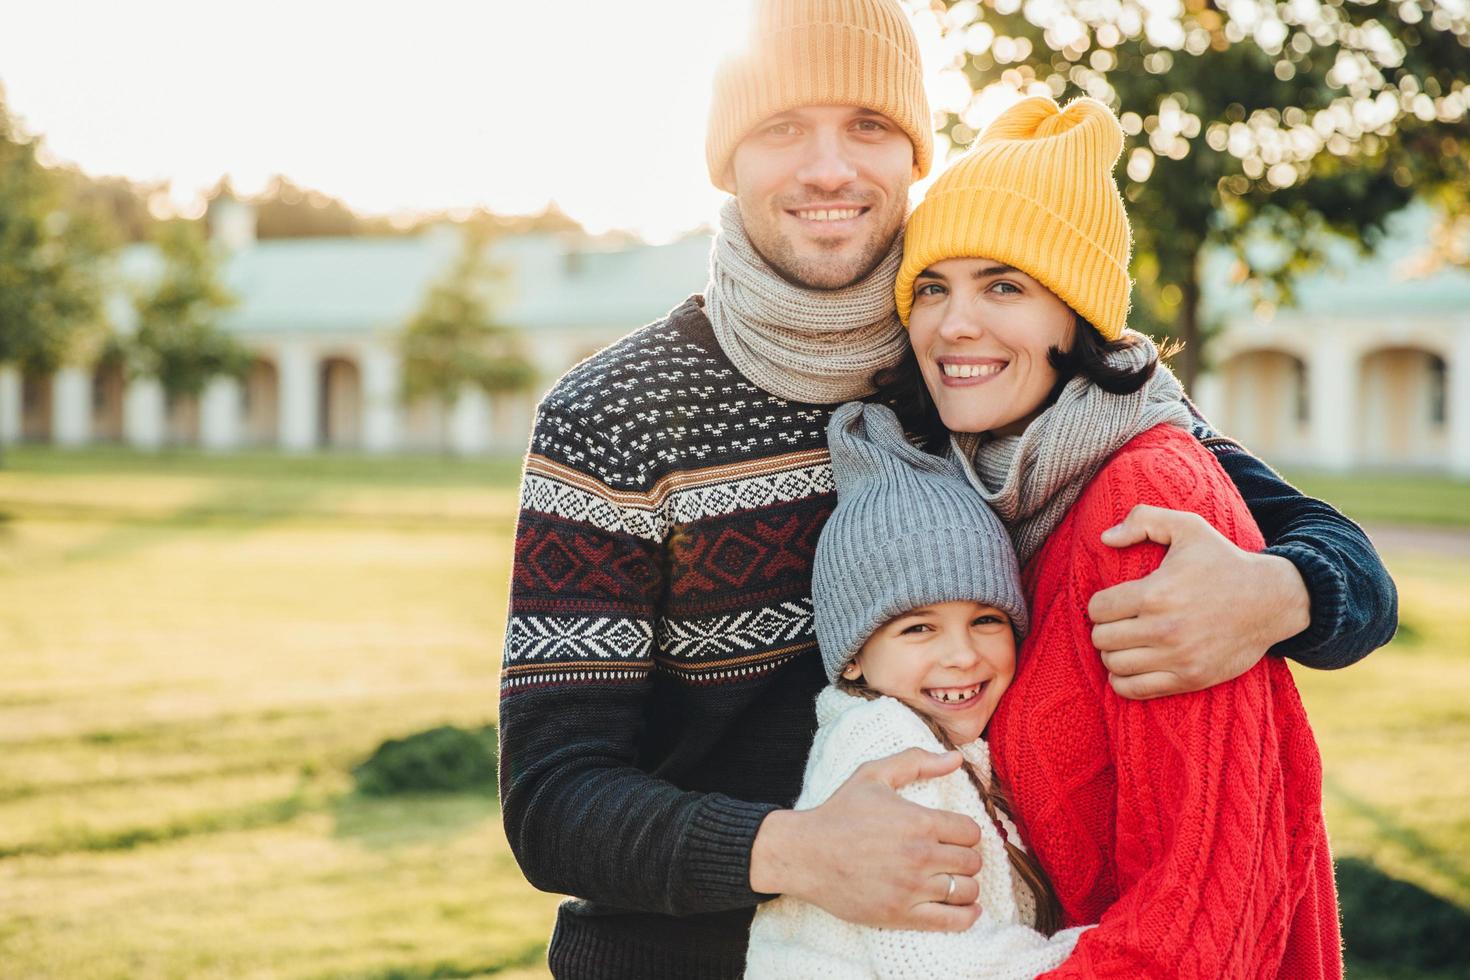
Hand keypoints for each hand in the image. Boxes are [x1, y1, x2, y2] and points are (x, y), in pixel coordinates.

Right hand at [749, 747, 983, 930]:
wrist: (804, 854)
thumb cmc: (838, 812)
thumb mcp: (873, 775)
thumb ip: (916, 762)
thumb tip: (956, 758)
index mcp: (919, 822)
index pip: (971, 831)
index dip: (966, 832)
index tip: (955, 834)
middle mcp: (921, 856)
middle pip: (972, 861)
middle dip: (967, 857)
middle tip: (953, 857)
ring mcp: (912, 889)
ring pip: (967, 891)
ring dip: (966, 885)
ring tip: (954, 880)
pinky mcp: (901, 915)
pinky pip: (952, 922)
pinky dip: (967, 917)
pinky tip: (967, 909)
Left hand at [1088, 504, 1310, 699]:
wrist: (1271, 600)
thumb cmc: (1223, 560)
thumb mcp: (1188, 526)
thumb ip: (1143, 519)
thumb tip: (1104, 538)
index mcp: (1156, 593)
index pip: (1098, 609)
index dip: (1099, 605)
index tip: (1112, 602)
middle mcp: (1164, 629)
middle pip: (1102, 639)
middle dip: (1104, 628)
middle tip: (1118, 622)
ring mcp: (1178, 657)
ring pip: (1114, 665)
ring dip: (1112, 654)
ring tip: (1124, 642)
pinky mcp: (1190, 678)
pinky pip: (1135, 690)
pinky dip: (1123, 681)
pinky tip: (1129, 666)